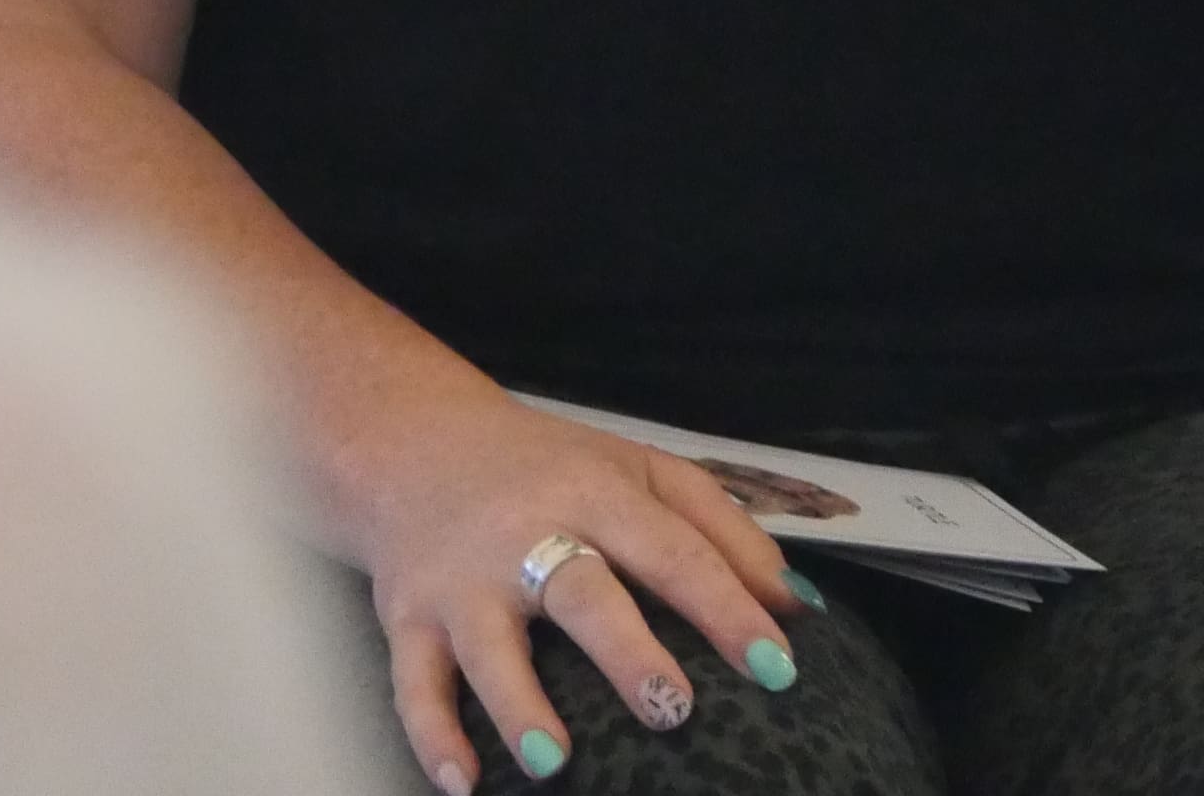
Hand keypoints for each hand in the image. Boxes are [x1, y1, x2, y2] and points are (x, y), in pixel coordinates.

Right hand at [335, 377, 806, 790]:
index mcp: (596, 493)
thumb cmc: (550, 469)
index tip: (777, 666)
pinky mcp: (406, 616)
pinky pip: (413, 682)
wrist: (414, 442)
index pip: (672, 550)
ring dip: (520, 705)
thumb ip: (721, 529)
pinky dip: (432, 735)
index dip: (726, 608)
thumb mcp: (638, 470)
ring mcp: (461, 580)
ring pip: (490, 646)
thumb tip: (797, 605)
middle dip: (626, 651)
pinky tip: (464, 783)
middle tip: (674, 707)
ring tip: (556, 761)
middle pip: (581, 591)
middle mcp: (527, 532)